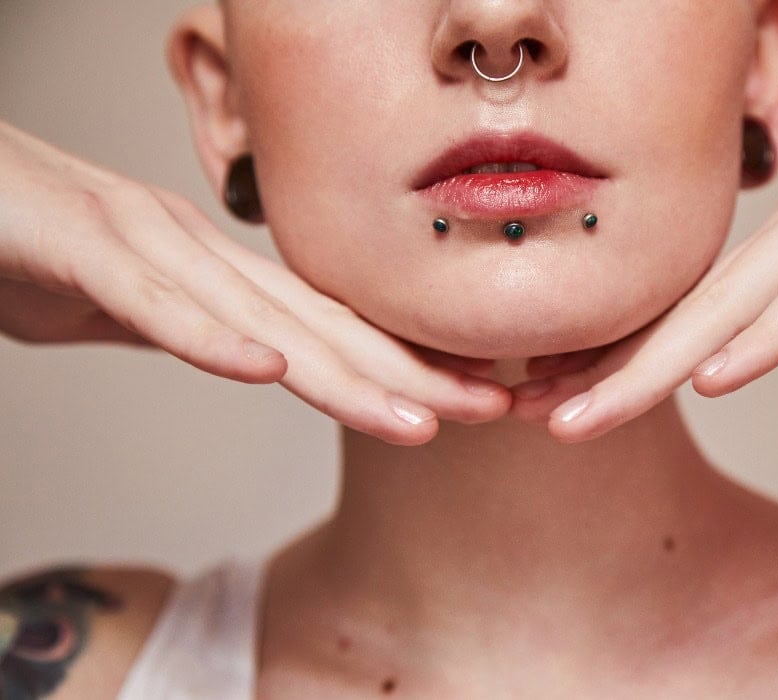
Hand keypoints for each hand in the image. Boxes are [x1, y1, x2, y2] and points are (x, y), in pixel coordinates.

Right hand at [0, 121, 510, 444]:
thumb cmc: (33, 247)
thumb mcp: (128, 309)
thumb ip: (189, 330)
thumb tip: (241, 356)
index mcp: (218, 272)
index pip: (328, 330)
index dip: (405, 367)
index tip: (472, 401)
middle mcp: (202, 255)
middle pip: (322, 328)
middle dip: (412, 376)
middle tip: (494, 410)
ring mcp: (147, 246)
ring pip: (261, 322)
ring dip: (343, 374)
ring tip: (419, 418)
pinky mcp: (81, 250)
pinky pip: (152, 303)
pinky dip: (208, 339)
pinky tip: (267, 373)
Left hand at [511, 39, 777, 442]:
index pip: (697, 317)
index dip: (626, 364)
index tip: (564, 408)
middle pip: (690, 311)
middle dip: (605, 370)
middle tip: (530, 417)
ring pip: (734, 300)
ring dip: (653, 365)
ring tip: (580, 417)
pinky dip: (771, 334)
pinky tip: (713, 378)